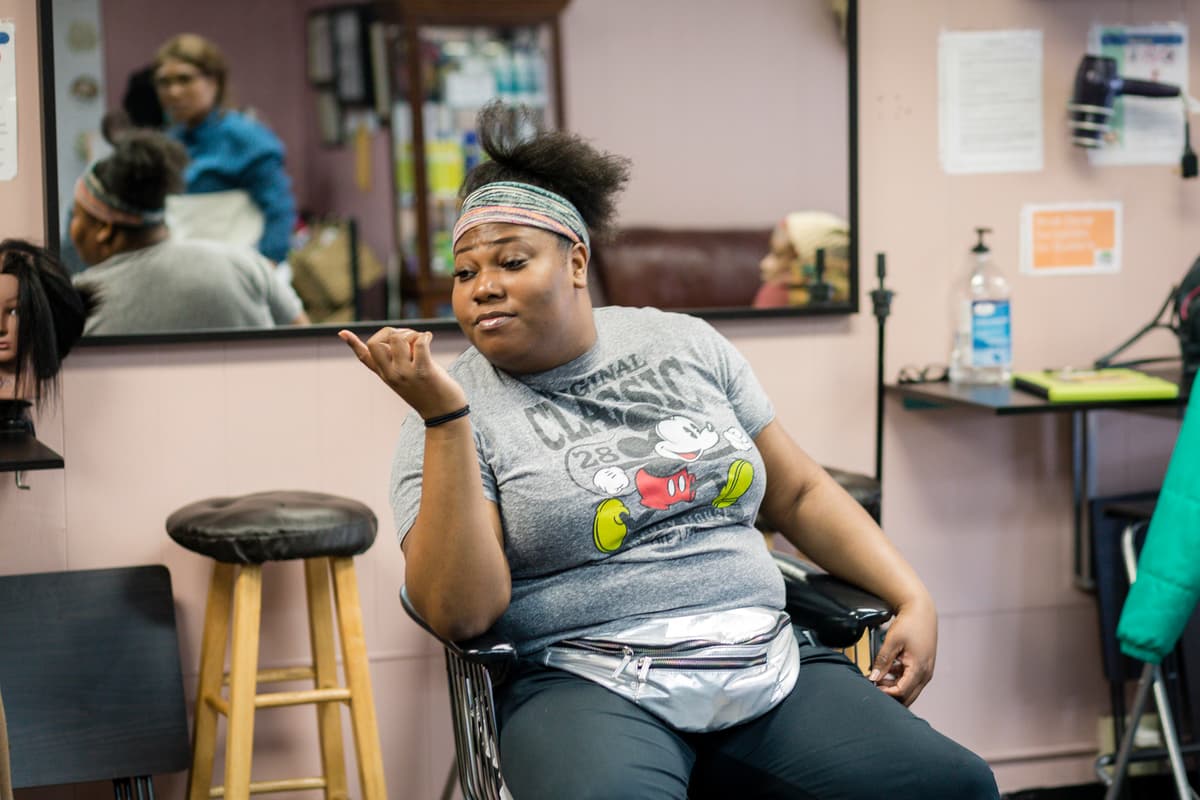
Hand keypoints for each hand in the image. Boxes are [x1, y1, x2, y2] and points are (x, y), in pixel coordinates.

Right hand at [339, 328, 467, 419]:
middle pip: (376, 341)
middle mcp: (392, 374)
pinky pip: (420, 343)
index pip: (365, 358)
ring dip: (411, 333)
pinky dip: (425, 335)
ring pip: (398, 338)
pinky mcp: (423, 371)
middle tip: (408, 338)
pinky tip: (430, 338)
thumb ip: (398, 363)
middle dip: (391, 331)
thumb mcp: (407, 379)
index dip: (353, 343)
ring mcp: (406, 373)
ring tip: (421, 340)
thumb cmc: (429, 392)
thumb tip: (395, 342)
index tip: (342, 332)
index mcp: (385, 375)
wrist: (444, 415)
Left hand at [866, 595, 936, 705]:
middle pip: (908, 696)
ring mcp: (926, 671)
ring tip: (877, 678)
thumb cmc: (910, 624)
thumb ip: (883, 661)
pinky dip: (899, 680)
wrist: (922, 611)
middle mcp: (926, 674)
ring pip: (909, 690)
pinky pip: (911, 680)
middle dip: (890, 694)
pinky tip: (887, 670)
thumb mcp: (892, 641)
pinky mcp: (923, 667)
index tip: (872, 686)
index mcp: (919, 669)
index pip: (902, 691)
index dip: (885, 692)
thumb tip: (873, 678)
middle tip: (874, 686)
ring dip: (893, 687)